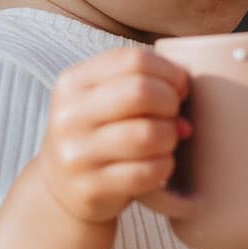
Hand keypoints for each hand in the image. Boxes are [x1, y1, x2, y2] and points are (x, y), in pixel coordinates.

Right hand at [34, 50, 191, 224]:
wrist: (63, 187)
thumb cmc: (98, 134)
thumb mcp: (103, 99)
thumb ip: (142, 85)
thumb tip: (184, 102)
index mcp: (73, 83)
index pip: (134, 60)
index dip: (169, 72)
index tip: (178, 89)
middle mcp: (69, 116)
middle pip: (141, 92)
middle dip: (170, 103)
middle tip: (171, 116)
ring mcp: (77, 154)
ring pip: (148, 134)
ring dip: (170, 137)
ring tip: (165, 141)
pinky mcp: (91, 188)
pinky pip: (147, 172)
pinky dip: (164, 167)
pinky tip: (159, 165)